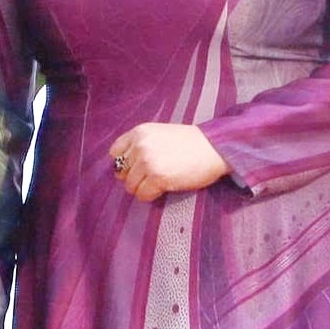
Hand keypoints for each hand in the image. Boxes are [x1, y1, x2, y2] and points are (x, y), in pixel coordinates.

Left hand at [108, 122, 229, 201]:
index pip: (115, 153)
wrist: (214, 148)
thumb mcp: (160, 134)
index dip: (125, 164)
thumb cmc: (190, 143)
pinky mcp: (157, 178)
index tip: (137, 168)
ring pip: (130, 186)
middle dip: (135, 178)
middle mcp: (140, 145)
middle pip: (121, 172)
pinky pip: (142, 195)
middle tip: (152, 177)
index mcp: (139, 132)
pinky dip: (151, 196)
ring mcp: (148, 162)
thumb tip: (123, 167)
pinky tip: (163, 189)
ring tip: (159, 183)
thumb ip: (142, 144)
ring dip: (143, 188)